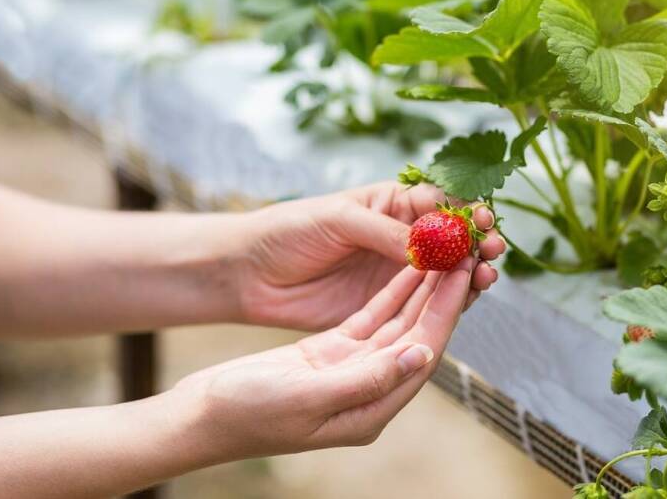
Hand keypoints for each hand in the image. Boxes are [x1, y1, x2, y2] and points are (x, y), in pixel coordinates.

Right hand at [174, 260, 472, 458]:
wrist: (201, 415)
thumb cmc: (247, 413)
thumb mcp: (308, 397)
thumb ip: (367, 378)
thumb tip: (421, 355)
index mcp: (371, 409)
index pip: (423, 352)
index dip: (446, 311)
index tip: (465, 273)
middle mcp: (369, 389)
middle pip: (418, 334)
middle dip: (442, 294)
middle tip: (465, 252)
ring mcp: (351, 369)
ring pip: (398, 322)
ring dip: (420, 288)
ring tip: (444, 251)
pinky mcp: (331, 352)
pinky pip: (371, 317)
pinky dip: (390, 291)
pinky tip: (407, 266)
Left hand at [234, 182, 504, 329]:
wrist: (250, 273)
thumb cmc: (289, 231)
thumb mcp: (337, 220)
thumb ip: (384, 233)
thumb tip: (431, 247)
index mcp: (391, 204)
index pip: (441, 203)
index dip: (466, 211)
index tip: (484, 221)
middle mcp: (401, 237)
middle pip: (453, 239)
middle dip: (478, 243)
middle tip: (493, 250)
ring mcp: (397, 273)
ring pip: (446, 273)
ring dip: (471, 272)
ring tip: (486, 275)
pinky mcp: (387, 305)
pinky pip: (426, 303)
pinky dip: (450, 300)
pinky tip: (466, 296)